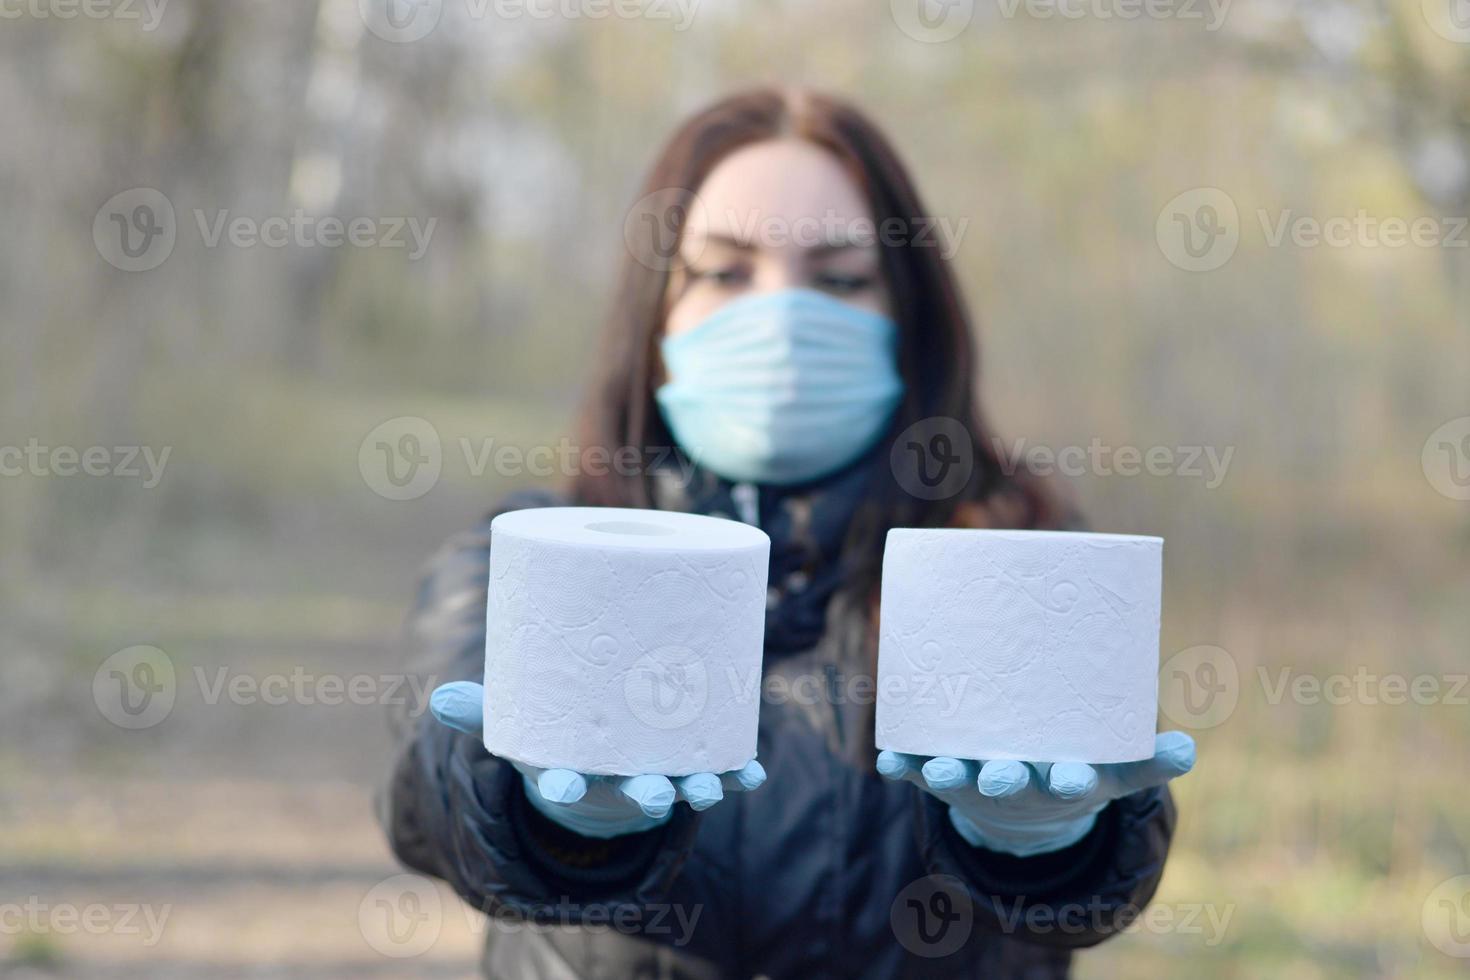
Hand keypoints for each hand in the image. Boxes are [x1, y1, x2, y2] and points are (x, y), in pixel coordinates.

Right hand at [430, 680, 765, 838]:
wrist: (598, 760)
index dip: (562, 787)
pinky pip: (718, 770)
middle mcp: (616, 778)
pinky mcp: (691, 763)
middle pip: (631, 790)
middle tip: (656, 793)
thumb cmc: (554, 734)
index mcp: (571, 769)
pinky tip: (752, 772)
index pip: (562, 784)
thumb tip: (438, 699)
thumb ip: (480, 711)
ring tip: (707, 789)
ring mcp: (656, 773)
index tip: (561, 787)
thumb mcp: (516, 723)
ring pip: (678, 785)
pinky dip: (737, 773)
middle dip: (646, 794)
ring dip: (695, 790)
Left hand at [877, 731, 1194, 856]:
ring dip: (945, 775)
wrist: (1020, 797)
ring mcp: (972, 776)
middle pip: (1009, 781)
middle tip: (1003, 775)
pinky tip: (886, 760)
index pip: (1070, 782)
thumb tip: (1187, 750)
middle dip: (1004, 779)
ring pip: (957, 776)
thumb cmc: (1071, 767)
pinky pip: (912, 768)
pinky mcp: (936, 769)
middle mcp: (1014, 782)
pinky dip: (900, 766)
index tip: (1073, 779)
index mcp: (1059, 779)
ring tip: (935, 770)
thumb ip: (1148, 760)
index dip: (1071, 781)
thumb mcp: (1115, 771)